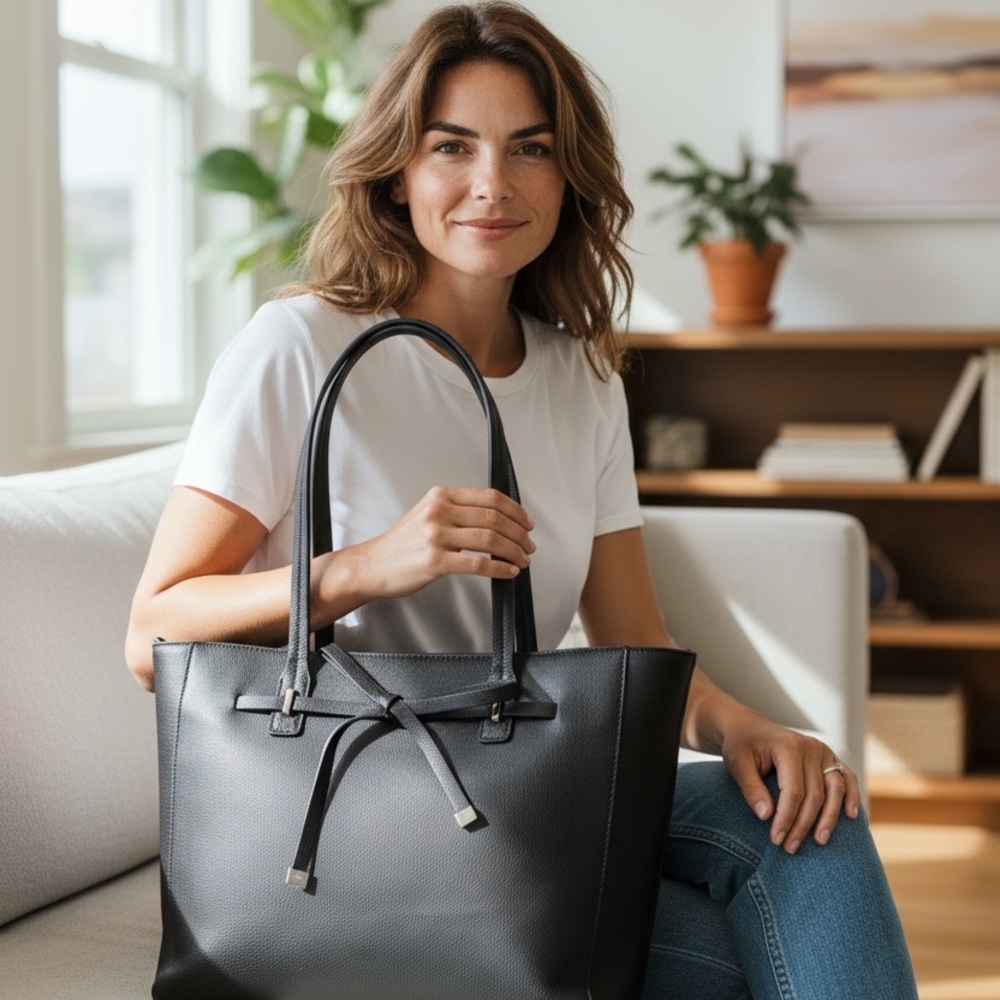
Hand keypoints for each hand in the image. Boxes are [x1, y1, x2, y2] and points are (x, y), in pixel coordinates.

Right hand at [350, 486, 535, 600]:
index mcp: (441, 496)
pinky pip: (478, 564)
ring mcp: (436, 536)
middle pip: (494, 518)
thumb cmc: (403, 543)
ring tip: (523, 560)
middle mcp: (439, 511)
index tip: (528, 523)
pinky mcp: (434, 561)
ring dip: (513, 551)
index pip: (490, 497)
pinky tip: (508, 571)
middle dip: (519, 534)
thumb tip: (499, 519)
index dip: (516, 511)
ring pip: (490, 539)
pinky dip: (499, 568)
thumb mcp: (429, 513)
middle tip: (529, 546)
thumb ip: (459, 510)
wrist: (373, 565)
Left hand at [720, 713, 860, 853]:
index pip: (793, 791)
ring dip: (830, 818)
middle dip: (803, 824)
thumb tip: (766, 817)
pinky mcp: (829, 756)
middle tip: (790, 847)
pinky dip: (852, 796)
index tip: (776, 840)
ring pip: (835, 789)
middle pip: (815, 794)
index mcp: (788, 746)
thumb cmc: (741, 746)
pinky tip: (851, 816)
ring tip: (820, 841)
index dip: (786, 819)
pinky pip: (847, 777)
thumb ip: (751, 789)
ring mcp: (823, 751)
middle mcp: (811, 747)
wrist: (749, 727)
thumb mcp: (737, 763)